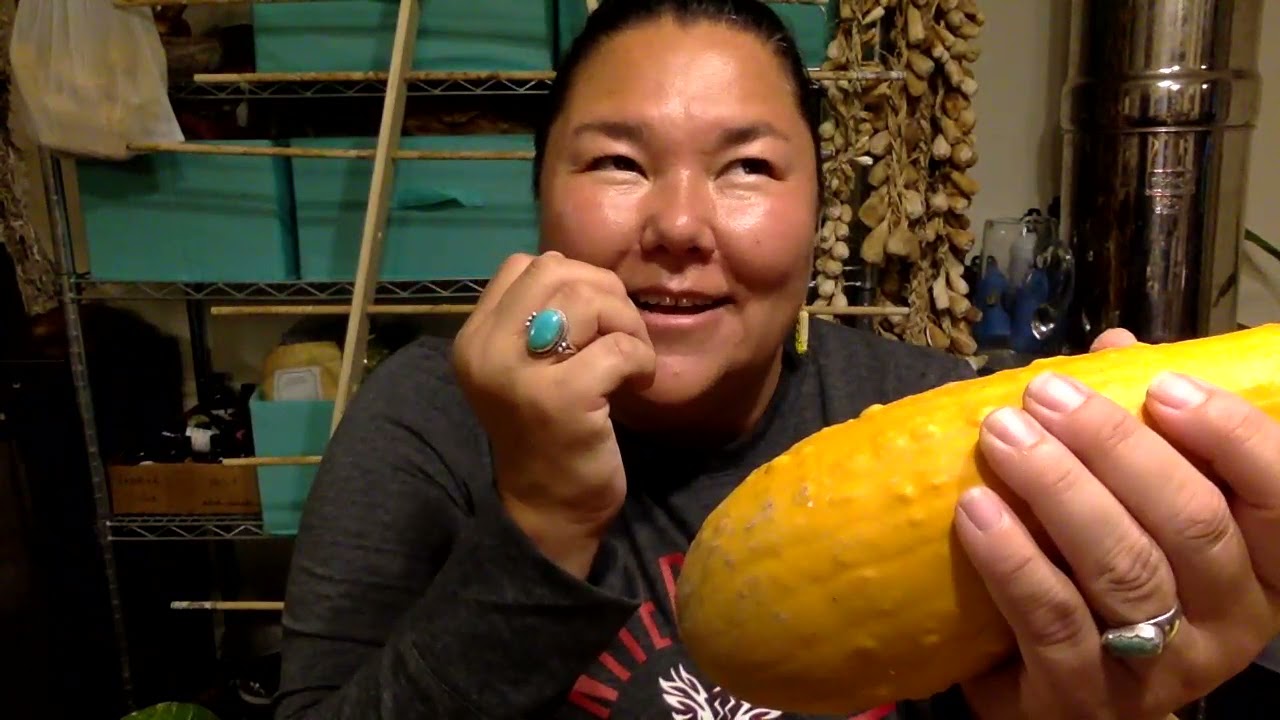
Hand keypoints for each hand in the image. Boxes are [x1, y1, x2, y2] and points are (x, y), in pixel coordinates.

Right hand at [452, 251, 655, 576]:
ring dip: (628, 325)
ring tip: (632, 361)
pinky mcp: (561, 399)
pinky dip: (642, 360)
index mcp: (473, 338)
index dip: (572, 279)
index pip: (523, 265)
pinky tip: (639, 384)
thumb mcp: (526, 367)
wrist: (548, 508)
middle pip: (559, 272)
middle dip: (607, 295)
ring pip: (589, 300)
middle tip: (623, 337)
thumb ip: (538, 317)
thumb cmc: (547, 432)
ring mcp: (520, 375)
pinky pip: (618, 348)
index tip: (593, 320)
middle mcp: (485, 350)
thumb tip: (585, 274)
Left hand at [953, 328, 1279, 718]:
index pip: (1279, 498)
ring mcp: (1161, 671)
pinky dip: (1012, 558)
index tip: (1164, 383)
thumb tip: (1117, 345)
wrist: (1044, 684)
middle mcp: (1229, 624)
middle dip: (1116, 447)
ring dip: (1058, 489)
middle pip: (1192, 524)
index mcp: (1262, 569)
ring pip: (1124, 568)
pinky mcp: (1084, 698)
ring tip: (1003, 435)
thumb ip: (1138, 428)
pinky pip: (1053, 620)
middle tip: (1047, 395)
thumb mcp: (1134, 502)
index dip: (1231, 436)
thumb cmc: (1100, 574)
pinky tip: (975, 508)